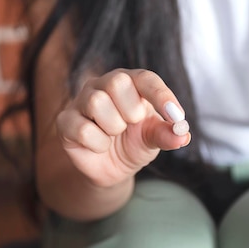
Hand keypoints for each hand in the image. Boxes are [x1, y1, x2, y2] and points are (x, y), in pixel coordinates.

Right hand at [55, 69, 190, 186]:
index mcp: (130, 82)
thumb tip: (182, 135)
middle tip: (131, 124)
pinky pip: (82, 129)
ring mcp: (81, 101)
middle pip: (117, 81)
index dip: (161, 95)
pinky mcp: (66, 121)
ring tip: (114, 134)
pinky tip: (99, 145)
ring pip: (97, 102)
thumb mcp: (154, 139)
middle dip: (131, 111)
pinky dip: (98, 144)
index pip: (146, 78)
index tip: (176, 116)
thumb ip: (167, 134)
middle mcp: (103, 85)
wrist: (111, 169)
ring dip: (113, 127)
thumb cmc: (135, 143)